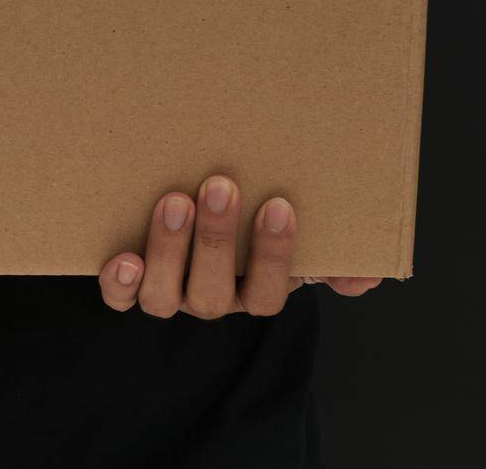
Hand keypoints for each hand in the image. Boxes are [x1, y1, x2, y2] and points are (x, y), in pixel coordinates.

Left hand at [98, 175, 380, 317]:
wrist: (198, 209)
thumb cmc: (254, 221)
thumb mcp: (299, 236)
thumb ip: (336, 258)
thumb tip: (365, 278)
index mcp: (254, 291)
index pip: (268, 292)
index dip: (273, 255)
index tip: (278, 204)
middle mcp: (210, 299)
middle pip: (212, 294)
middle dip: (216, 240)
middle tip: (219, 186)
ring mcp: (168, 294)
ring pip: (164, 296)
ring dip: (169, 250)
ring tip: (174, 200)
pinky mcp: (130, 285)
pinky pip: (121, 298)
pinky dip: (120, 283)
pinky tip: (124, 257)